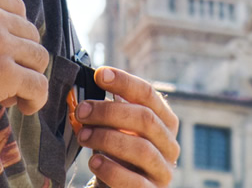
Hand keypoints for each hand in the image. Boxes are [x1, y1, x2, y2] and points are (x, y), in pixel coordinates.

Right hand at [0, 0, 52, 133]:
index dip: (16, 31)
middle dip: (23, 55)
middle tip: (11, 75)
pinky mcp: (4, 74)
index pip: (16, 7)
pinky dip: (36, 99)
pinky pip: (37, 86)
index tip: (10, 47)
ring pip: (38, 58)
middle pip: (30, 33)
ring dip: (30, 76)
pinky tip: (26, 106)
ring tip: (17, 94)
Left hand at [76, 67, 179, 187]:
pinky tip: (94, 162)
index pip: (149, 94)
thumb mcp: (119, 129)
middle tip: (82, 111)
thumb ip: (114, 108)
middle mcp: (170, 145)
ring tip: (83, 136)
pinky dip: (112, 170)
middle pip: (145, 119)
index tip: (100, 75)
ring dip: (107, 139)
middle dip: (109, 112)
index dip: (125, 82)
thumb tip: (98, 77)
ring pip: (142, 149)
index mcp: (164, 121)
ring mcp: (163, 171)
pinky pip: (135, 182)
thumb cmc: (118, 154)